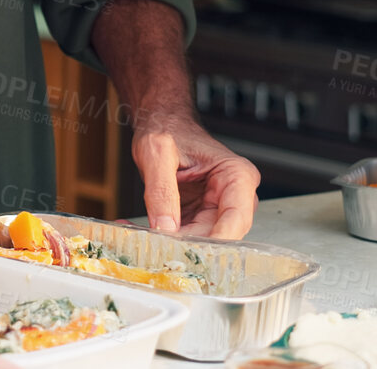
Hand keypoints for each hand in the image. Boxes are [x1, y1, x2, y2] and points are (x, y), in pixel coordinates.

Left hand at [131, 113, 260, 237]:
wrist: (161, 122)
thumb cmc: (167, 128)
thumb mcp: (157, 153)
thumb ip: (161, 190)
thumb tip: (164, 228)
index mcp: (237, 177)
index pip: (236, 219)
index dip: (216, 240)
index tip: (191, 252)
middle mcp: (234, 197)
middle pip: (218, 235)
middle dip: (186, 245)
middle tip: (153, 247)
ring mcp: (218, 209)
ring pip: (201, 240)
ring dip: (171, 243)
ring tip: (139, 236)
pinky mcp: (200, 216)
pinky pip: (186, 235)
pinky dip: (163, 236)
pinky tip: (140, 231)